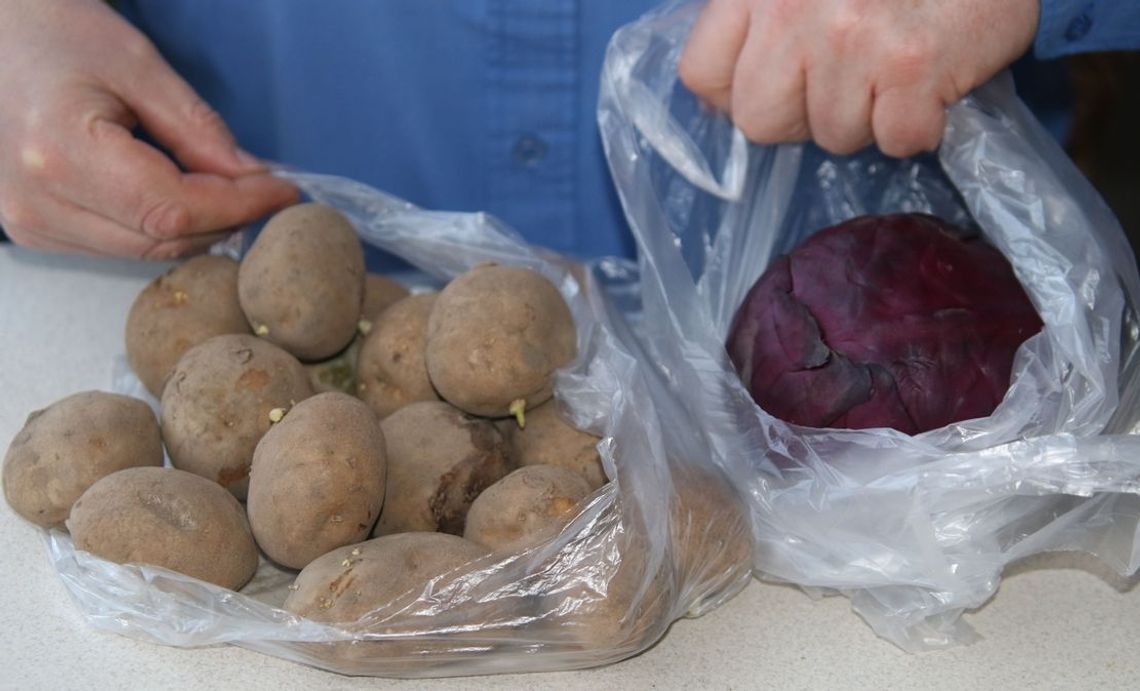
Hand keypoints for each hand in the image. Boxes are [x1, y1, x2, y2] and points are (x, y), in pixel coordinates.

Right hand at [0, 0, 297, 257]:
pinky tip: (181, 195)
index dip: (239, 205)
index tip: (284, 189)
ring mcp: (30, 222)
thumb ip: (198, 128)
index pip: (175, 208)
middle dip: (226, 218)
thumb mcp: (137, 65)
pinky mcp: (32, 229)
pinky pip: (118, 246)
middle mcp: (39, 202)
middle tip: (266, 189)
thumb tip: (254, 178)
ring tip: (229, 190)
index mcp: (61, 154)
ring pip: (145, 251)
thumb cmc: (54, 33)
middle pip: (163, 238)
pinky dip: (161, 227)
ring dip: (197, 226)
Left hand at [678, 0, 1039, 156]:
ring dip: (868, 116)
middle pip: (759, 121)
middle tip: (846, 78)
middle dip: (803, 115)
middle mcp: (791, 9)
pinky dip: (920, 124)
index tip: (779, 84)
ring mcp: (850, 36)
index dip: (739, 93)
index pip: (702, 74)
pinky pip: (895, 139)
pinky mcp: (911, 63)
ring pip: (832, 136)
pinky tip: (930, 82)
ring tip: (895, 64)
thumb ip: (758, 18)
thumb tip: (724, 95)